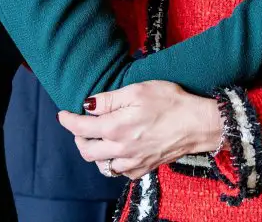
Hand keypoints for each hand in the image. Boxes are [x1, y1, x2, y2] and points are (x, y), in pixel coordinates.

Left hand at [58, 81, 222, 179]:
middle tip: (80, 125)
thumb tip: (88, 104)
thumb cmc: (170, 102)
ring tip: (98, 137)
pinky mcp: (144, 168)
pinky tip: (118, 150)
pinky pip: (119, 171)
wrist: (198, 124)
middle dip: (78, 137)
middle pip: (86, 150)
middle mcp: (120, 149)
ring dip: (94, 152)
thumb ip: (109, 99)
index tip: (63, 113)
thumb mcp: (138, 90)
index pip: (80, 128)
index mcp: (115, 128)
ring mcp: (132, 162)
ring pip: (101, 165)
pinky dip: (113, 162)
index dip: (67, 120)